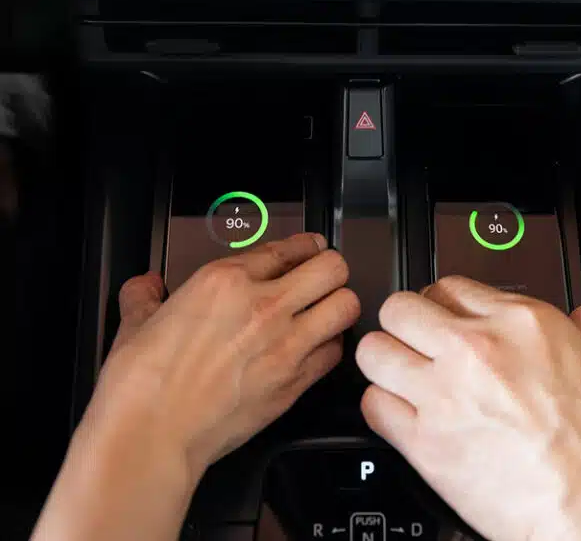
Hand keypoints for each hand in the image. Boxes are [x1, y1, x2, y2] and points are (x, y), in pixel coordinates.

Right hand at [85, 232, 359, 476]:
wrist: (152, 435)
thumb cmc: (142, 385)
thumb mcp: (135, 324)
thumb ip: (144, 296)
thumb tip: (145, 286)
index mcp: (225, 282)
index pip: (287, 248)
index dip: (304, 245)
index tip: (309, 248)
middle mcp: (264, 307)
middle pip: (331, 268)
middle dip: (331, 269)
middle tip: (324, 277)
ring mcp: (285, 344)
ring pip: (346, 306)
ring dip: (339, 305)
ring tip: (327, 310)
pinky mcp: (295, 382)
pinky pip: (335, 352)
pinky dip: (330, 347)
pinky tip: (316, 349)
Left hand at [356, 276, 580, 540]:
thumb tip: (580, 323)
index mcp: (523, 323)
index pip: (449, 285)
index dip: (441, 305)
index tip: (443, 321)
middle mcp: (476, 348)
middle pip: (400, 309)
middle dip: (404, 326)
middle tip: (414, 345)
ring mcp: (444, 393)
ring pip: (373, 351)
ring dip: (384, 364)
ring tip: (402, 379)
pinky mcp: (424, 444)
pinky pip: (372, 405)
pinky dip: (382, 409)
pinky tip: (403, 418)